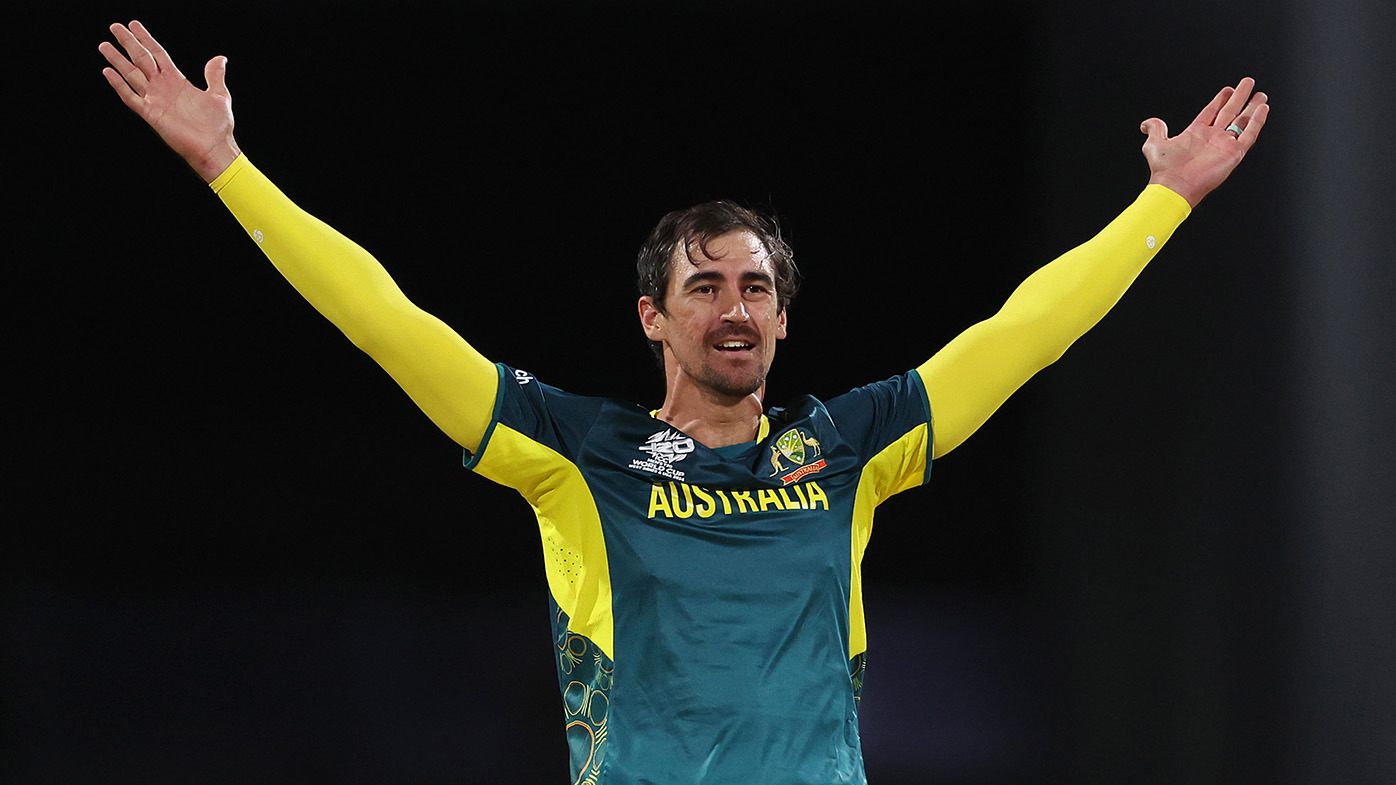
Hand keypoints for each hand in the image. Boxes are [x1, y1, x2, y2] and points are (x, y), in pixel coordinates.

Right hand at [99, 21, 240, 182]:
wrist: (215, 148)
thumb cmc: (218, 126)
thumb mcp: (219, 95)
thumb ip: (214, 76)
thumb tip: (220, 58)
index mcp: (177, 81)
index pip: (158, 54)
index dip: (146, 39)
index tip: (134, 25)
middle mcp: (163, 88)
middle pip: (142, 59)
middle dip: (128, 42)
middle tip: (114, 26)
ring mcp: (156, 100)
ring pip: (132, 75)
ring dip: (118, 60)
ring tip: (104, 46)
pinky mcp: (151, 115)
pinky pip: (131, 98)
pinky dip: (119, 85)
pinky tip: (108, 72)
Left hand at [1140, 77, 1268, 207]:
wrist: (1175, 185)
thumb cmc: (1165, 169)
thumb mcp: (1155, 144)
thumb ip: (1155, 129)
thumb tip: (1146, 123)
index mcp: (1196, 134)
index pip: (1211, 111)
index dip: (1220, 99)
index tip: (1228, 89)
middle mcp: (1212, 138)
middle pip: (1230, 112)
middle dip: (1240, 97)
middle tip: (1248, 83)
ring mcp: (1224, 145)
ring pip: (1242, 122)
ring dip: (1252, 108)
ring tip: (1260, 95)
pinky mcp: (1234, 153)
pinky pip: (1249, 135)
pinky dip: (1257, 121)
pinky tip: (1263, 109)